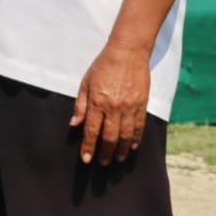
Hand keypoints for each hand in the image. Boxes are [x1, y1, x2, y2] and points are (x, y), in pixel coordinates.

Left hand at [70, 41, 151, 164]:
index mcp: (97, 101)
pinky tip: (132, 147)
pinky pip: (139, 126)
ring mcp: (129, 107)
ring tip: (117, 159)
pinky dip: (135, 139)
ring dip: (121, 150)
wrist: (128, 52)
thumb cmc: (103, 65)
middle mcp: (114, 107)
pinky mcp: (142, 104)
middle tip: (102, 162)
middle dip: (105, 152)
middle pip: (110, 137)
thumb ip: (80, 105)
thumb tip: (74, 125)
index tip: (86, 159)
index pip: (92, 130)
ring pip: (126, 135)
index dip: (89, 146)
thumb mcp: (85, 82)